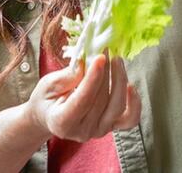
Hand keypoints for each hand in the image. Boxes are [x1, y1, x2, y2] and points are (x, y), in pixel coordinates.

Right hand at [25, 55, 140, 141]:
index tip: (100, 57)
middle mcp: (83, 131)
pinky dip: (135, 103)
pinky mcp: (112, 126)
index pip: (82, 100)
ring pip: (117, 106)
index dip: (93, 78)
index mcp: (62, 122)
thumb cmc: (47, 98)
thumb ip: (67, 76)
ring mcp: (99, 131)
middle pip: (101, 100)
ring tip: (116, 60)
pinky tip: (131, 85)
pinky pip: (130, 118)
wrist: (49, 115)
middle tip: (107, 50)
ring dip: (119, 80)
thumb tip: (88, 61)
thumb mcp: (48, 84)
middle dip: (106, 72)